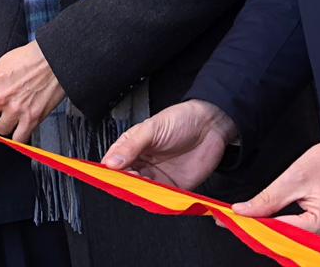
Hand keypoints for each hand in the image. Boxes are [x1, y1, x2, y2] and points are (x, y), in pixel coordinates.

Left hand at [0, 42, 64, 152]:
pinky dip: (20, 133)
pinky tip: (23, 123)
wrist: (55, 59)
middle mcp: (0, 98)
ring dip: (6, 124)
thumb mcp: (0, 65)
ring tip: (15, 113)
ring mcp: (16, 109)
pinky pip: (18, 138)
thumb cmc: (28, 58)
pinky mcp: (32, 118)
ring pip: (1, 129)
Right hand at [102, 99, 236, 189]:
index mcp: (131, 148)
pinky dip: (157, 200)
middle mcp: (142, 165)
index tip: (108, 177)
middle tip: (128, 182)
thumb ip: (131, 146)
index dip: (109, 173)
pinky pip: (161, 199)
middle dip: (125, 185)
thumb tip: (110, 163)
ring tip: (144, 187)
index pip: (113, 165)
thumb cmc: (180, 119)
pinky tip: (157, 196)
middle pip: (126, 182)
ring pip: (142, 192)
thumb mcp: (151, 128)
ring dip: (141, 193)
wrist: (210, 125)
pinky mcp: (173, 188)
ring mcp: (157, 178)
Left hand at [231, 141, 319, 241]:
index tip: (231, 221)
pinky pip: (306, 243)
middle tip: (240, 221)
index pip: (279, 234)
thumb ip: (268, 198)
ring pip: (295, 247)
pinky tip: (273, 227)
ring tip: (255, 223)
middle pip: (287, 246)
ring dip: (274, 237)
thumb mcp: (296, 176)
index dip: (252, 227)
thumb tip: (243, 211)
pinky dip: (288, 236)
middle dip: (261, 235)